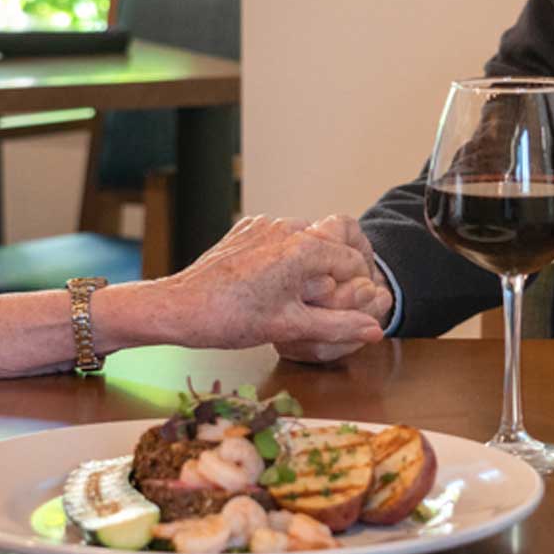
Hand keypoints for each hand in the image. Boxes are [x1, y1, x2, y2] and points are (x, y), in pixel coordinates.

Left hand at [116, 215, 388, 357]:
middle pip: (329, 249)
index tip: (348, 310)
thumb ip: (338, 325)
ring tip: (288, 299)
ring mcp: (264, 225)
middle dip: (329, 278)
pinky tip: (266, 285)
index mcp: (304, 248)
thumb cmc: (232, 319)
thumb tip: (375, 329)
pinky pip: (277, 239)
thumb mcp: (291, 327)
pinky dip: (281, 258)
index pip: (352, 261)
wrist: (179, 307)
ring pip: (303, 242)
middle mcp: (287, 227)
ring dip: (305, 267)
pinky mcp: (246, 228)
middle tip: (315, 309)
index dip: (356, 288)